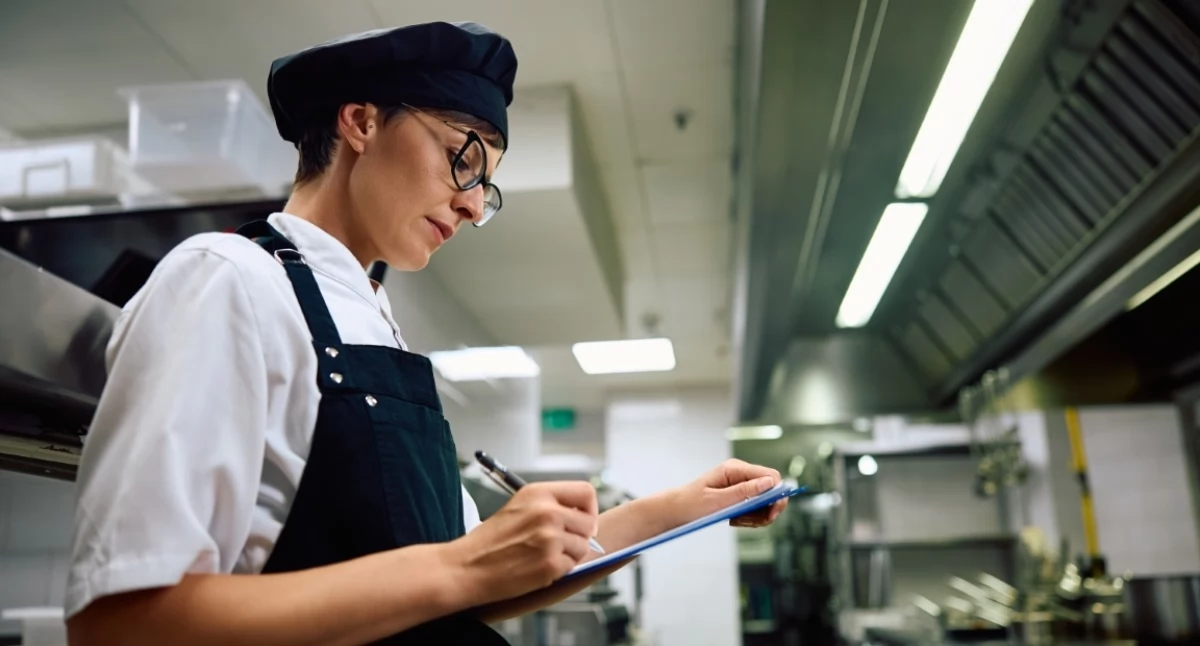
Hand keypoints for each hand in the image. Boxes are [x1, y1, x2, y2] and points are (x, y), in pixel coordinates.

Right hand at [440, 481, 598, 606]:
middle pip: (589, 523)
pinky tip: (537, 567)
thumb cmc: (490, 540)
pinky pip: (572, 566)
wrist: (466, 567)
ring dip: (569, 555)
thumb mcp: (519, 507)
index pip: (586, 492)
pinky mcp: (550, 564)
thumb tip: (585, 517)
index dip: (589, 509)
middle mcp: (547, 511)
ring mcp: (550, 538)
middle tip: (559, 544)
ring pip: (583, 547)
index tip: (582, 520)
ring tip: (542, 555)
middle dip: (579, 536)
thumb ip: (551, 505)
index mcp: (538, 493)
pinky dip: (558, 570)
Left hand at [677, 459, 786, 527]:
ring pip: (765, 501)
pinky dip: (750, 518)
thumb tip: (770, 483)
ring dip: (757, 516)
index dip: (777, 494)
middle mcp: (740, 473)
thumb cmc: (691, 503)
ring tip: (737, 521)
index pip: (770, 476)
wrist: (675, 510)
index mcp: (735, 469)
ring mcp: (740, 484)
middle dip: (767, 509)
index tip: (772, 514)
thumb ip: (744, 491)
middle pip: (771, 489)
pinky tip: (735, 520)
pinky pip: (755, 507)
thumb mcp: (717, 500)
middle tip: (755, 522)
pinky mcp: (739, 495)